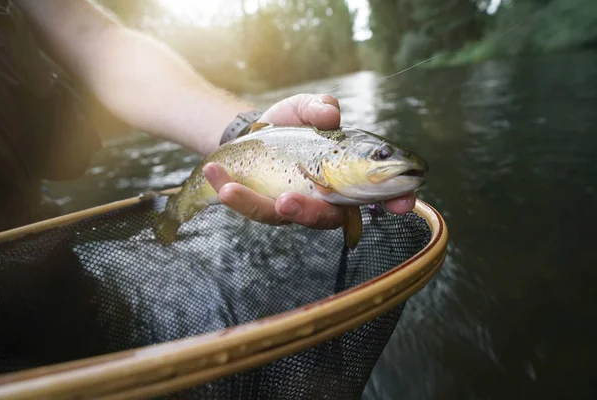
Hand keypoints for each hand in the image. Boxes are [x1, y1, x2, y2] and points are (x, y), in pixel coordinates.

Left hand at [203, 93, 416, 228]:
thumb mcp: (304, 109)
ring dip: (254, 205)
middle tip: (287, 201)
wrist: (255, 132)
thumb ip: (318, 108)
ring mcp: (292, 206)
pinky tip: (216, 177)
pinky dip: (231, 193)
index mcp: (343, 178)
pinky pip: (249, 205)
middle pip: (324, 217)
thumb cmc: (290, 123)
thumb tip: (329, 113)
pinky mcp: (264, 205)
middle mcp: (322, 199)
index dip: (392, 201)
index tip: (403, 204)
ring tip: (229, 188)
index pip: (374, 195)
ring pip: (280, 217)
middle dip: (306, 212)